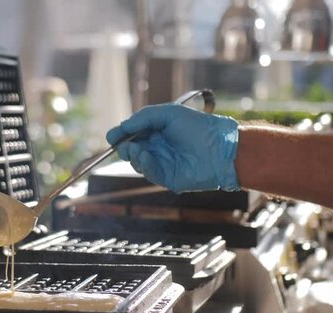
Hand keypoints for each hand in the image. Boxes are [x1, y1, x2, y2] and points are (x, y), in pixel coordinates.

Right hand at [106, 104, 239, 192]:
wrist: (220, 148)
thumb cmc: (198, 127)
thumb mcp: (168, 113)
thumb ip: (143, 118)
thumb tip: (122, 127)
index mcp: (160, 131)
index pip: (134, 134)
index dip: (122, 134)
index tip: (112, 136)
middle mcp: (160, 147)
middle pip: (132, 149)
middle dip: (124, 147)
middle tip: (122, 144)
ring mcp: (164, 163)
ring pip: (138, 162)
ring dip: (133, 155)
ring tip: (135, 149)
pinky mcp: (168, 178)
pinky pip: (150, 172)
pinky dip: (143, 164)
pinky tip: (144, 155)